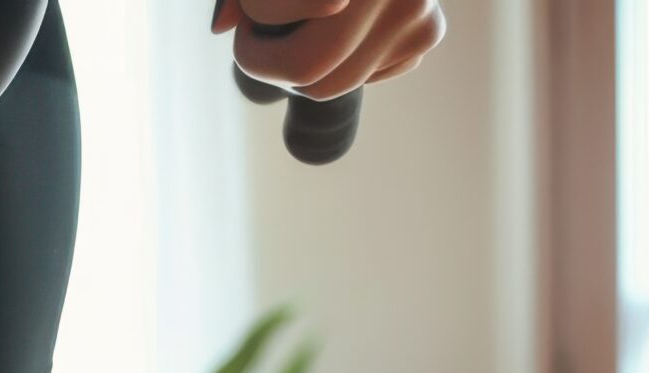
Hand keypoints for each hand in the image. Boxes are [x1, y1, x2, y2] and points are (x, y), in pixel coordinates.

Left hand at [214, 0, 447, 100]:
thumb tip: (220, 28)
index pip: (268, 13)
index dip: (251, 26)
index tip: (252, 22)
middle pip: (305, 71)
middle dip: (270, 66)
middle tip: (263, 46)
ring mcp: (414, 11)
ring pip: (332, 87)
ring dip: (304, 71)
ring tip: (308, 30)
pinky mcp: (428, 33)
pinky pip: (367, 77)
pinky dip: (348, 62)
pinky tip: (353, 27)